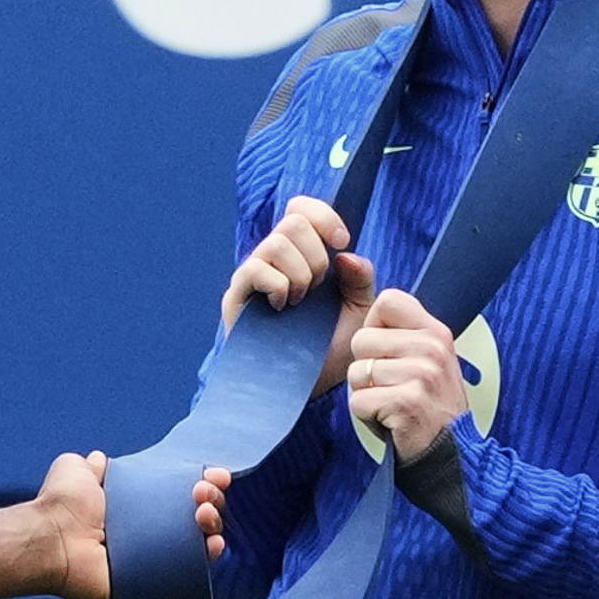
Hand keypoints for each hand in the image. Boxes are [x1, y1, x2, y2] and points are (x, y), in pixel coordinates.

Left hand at [36, 451, 229, 598]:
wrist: (51, 539)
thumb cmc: (61, 504)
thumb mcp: (75, 470)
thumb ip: (90, 465)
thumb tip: (98, 459)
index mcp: (134, 506)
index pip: (177, 493)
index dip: (200, 482)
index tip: (212, 474)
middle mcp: (147, 532)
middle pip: (195, 516)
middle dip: (211, 500)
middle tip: (201, 492)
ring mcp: (152, 558)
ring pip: (199, 543)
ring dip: (213, 525)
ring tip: (203, 514)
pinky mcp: (152, 583)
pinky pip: (190, 574)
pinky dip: (207, 559)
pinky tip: (213, 545)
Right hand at [220, 195, 373, 395]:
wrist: (309, 389)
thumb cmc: (331, 350)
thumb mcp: (358, 313)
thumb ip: (361, 281)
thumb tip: (346, 254)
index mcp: (302, 254)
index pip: (302, 209)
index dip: (323, 214)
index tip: (342, 239)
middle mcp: (274, 259)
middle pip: (293, 221)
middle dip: (317, 253)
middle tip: (319, 286)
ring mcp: (253, 276)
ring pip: (276, 242)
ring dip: (300, 272)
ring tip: (302, 301)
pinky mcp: (237, 297)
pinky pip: (256, 269)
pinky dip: (278, 285)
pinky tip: (283, 307)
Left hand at [345, 284, 467, 464]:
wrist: (452, 455)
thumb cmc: (426, 403)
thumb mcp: (421, 355)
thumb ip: (393, 321)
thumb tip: (347, 260)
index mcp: (435, 331)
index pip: (387, 300)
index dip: (375, 327)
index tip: (388, 352)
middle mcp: (432, 347)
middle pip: (361, 340)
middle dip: (365, 368)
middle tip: (393, 388)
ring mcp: (422, 375)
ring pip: (356, 372)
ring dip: (366, 394)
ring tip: (393, 404)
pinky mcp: (407, 402)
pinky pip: (358, 400)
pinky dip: (366, 416)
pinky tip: (390, 421)